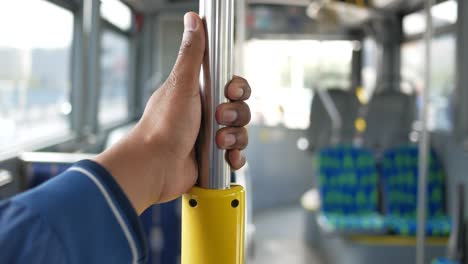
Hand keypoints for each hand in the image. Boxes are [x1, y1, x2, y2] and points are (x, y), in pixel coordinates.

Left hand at [94, 12, 250, 213]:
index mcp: (198, 94)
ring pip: (241, 132)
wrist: (155, 167)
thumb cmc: (163, 126)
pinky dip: (234, 156)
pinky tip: (226, 156)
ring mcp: (210, 136)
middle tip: (218, 118)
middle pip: (240, 108)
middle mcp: (205, 114)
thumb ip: (192, 53)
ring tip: (218, 141)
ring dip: (234, 137)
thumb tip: (193, 20)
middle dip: (235, 115)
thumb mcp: (181, 84)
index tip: (230, 91)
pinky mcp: (213, 157)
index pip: (231, 85)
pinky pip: (236, 154)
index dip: (237, 88)